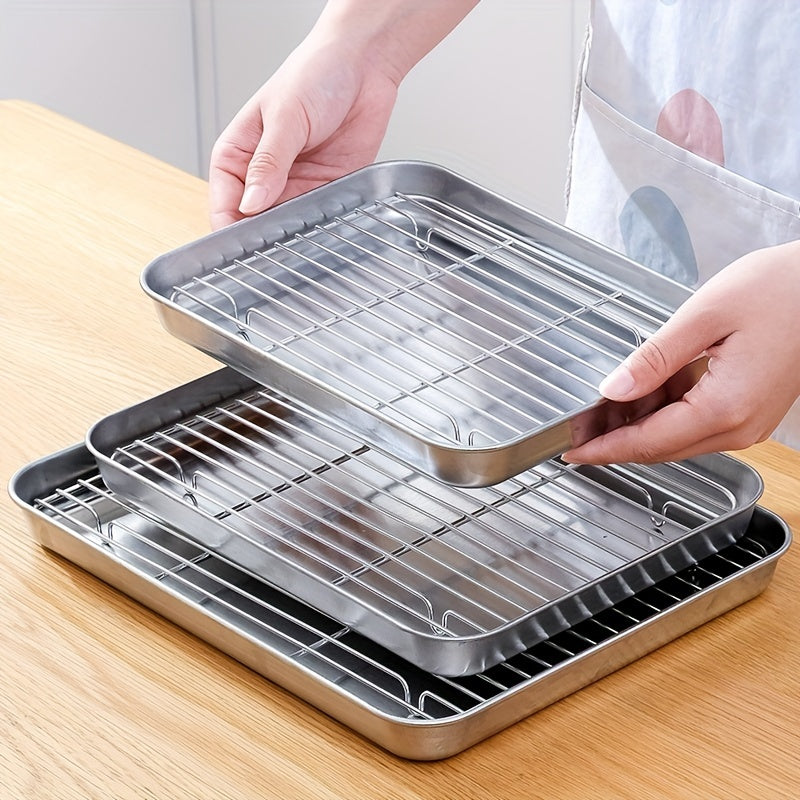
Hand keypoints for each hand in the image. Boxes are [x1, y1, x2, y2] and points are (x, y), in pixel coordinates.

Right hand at [208, 0, 478, 229]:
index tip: (241, 249)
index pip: (224, 203)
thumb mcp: (285, 117)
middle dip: (263, 239)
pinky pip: (318, 219)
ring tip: (298, 247)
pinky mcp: (325, 190)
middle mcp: (263, 175)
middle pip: (255, 222)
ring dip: (292, 237)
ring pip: (286, 226)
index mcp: (238, 154)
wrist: (364, 66)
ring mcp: (295, 185)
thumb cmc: (314, 75)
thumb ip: (269, 162)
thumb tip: (251, 201)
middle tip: (273, 254)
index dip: (230, 228)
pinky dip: (319, 229)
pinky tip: (321, 235)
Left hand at [563, 240, 799, 463]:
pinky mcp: (750, 412)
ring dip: (639, 426)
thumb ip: (653, 359)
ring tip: (604, 406)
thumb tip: (612, 390)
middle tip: (579, 426)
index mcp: (725, 407)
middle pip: (660, 448)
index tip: (571, 451)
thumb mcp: (704, 316)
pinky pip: (696, 425)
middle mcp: (740, 427)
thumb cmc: (781, 290)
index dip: (604, 448)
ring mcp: (748, 423)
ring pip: (677, 439)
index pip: (647, 442)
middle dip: (616, 440)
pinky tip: (645, 392)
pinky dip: (665, 415)